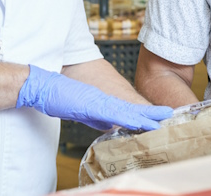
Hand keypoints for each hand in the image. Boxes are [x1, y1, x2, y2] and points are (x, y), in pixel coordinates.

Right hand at [16, 65, 172, 130]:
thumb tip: (110, 126)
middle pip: (132, 108)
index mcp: (101, 102)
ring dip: (145, 116)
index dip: (143, 114)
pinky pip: (115, 113)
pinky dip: (130, 118)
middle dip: (150, 113)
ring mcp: (98, 101)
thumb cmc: (57, 96)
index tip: (157, 119)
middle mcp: (103, 100)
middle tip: (169, 116)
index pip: (126, 110)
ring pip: (127, 110)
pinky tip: (140, 122)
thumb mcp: (81, 110)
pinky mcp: (92, 104)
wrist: (42, 85)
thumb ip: (96, 118)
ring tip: (162, 118)